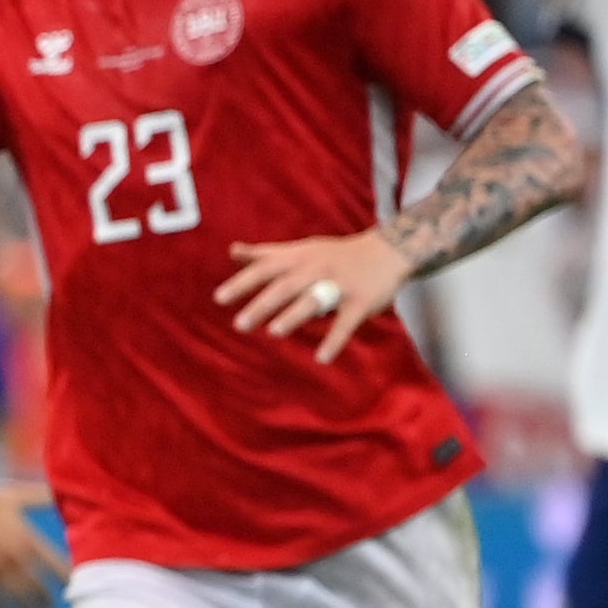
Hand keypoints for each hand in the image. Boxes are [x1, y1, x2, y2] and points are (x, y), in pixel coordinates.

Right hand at [0, 480, 66, 607]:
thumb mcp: (14, 497)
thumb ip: (39, 498)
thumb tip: (60, 491)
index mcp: (27, 538)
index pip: (55, 566)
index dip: (66, 578)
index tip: (70, 585)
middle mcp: (14, 557)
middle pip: (39, 589)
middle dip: (47, 601)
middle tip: (51, 607)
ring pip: (17, 599)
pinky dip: (0, 607)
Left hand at [215, 230, 409, 363]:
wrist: (389, 250)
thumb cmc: (335, 254)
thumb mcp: (301, 249)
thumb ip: (266, 254)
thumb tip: (232, 251)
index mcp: (300, 257)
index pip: (265, 268)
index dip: (242, 282)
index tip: (219, 299)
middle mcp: (317, 268)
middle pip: (286, 286)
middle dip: (262, 304)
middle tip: (239, 324)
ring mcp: (340, 285)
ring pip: (314, 300)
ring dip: (294, 315)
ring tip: (274, 332)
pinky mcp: (361, 302)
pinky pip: (346, 323)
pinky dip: (335, 341)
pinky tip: (321, 359)